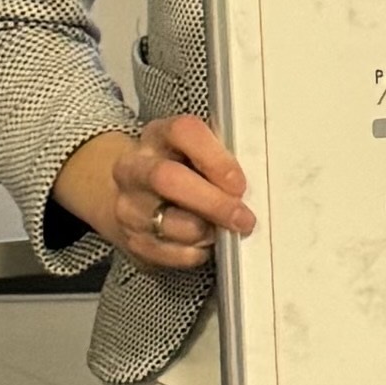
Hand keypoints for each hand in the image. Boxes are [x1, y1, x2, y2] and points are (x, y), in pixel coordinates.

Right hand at [56, 116, 251, 270]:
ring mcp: (128, 205)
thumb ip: (222, 161)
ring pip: (168, 223)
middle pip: (167, 178)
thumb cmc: (183, 170)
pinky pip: (167, 252)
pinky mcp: (131, 239)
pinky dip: (194, 252)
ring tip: (223, 230)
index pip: (183, 131)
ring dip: (205, 232)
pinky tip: (204, 244)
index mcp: (158, 136)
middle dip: (213, 202)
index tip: (239, 183)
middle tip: (243, 219)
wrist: (132, 196)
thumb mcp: (198, 153)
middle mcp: (134, 168)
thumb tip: (257, 186)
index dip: (215, 158)